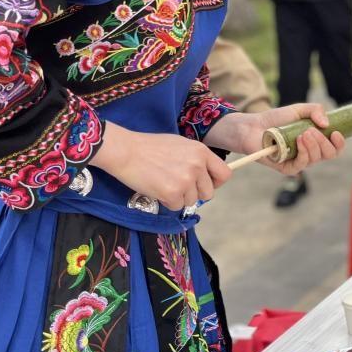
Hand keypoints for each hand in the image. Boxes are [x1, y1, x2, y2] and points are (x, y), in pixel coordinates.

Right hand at [91, 121, 231, 209]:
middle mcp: (197, 166)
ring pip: (191, 201)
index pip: (225, 174)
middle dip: (194, 193)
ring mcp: (186, 180)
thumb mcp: (181, 145)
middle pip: (208, 193)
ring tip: (164, 183)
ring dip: (179, 197)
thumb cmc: (150, 147)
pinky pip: (177, 206)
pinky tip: (157, 188)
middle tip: (178, 186)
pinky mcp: (173, 193)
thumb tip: (205, 176)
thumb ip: (196, 159)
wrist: (126, 151)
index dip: (215, 182)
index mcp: (201, 152)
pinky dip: (167, 202)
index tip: (204, 184)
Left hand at [214, 104, 345, 176]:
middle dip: (324, 142)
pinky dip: (303, 153)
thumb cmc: (276, 119)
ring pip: (316, 159)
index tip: (335, 132)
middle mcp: (310, 153)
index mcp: (316, 142)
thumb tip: (326, 123)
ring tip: (303, 133)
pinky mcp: (287, 168)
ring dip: (313, 145)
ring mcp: (299, 161)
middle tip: (311, 130)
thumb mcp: (299, 109)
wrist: (254, 126)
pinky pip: (301, 165)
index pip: (335, 148)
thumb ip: (316, 110)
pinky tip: (298, 141)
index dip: (339, 143)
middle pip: (329, 154)